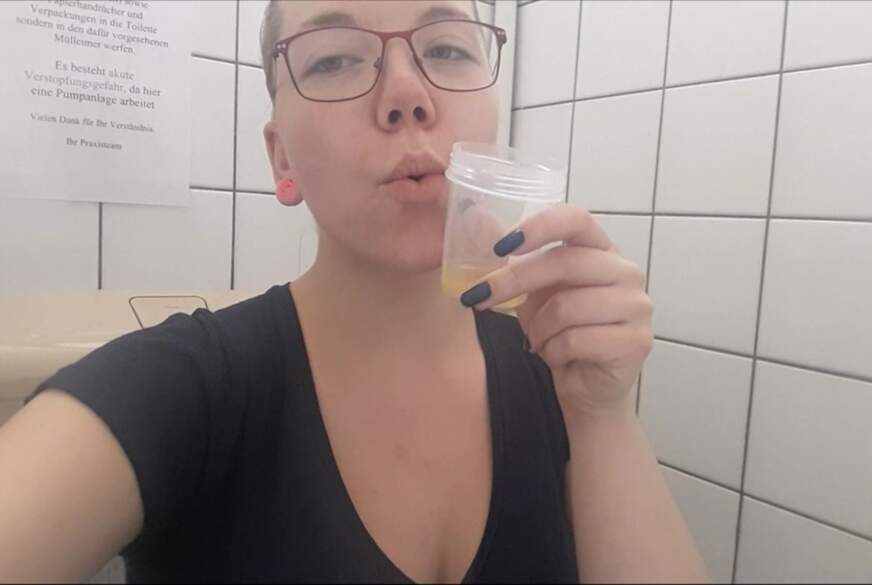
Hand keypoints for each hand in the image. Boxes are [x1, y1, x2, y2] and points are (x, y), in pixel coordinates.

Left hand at [460, 205, 652, 422]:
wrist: (586, 387)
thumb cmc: (561, 333)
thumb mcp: (533, 293)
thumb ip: (517, 261)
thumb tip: (477, 221)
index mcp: (601, 250)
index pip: (576, 219)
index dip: (539, 227)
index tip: (502, 245)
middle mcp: (625, 271)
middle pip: (564, 263)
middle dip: (514, 281)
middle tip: (479, 297)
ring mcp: (636, 306)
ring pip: (566, 307)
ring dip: (538, 328)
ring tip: (539, 340)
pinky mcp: (636, 341)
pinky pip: (576, 340)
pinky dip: (552, 351)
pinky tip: (557, 356)